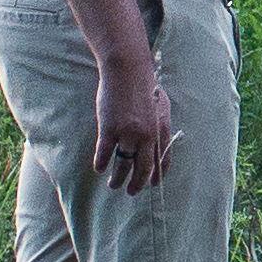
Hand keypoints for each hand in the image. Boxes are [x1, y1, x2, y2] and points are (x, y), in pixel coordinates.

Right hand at [91, 53, 180, 190]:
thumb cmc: (143, 84)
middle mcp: (147, 135)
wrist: (127, 70)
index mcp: (160, 129)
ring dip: (118, 178)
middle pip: (143, 168)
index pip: (162, 160)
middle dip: (138, 183)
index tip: (152, 184)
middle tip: (132, 192)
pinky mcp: (110, 129)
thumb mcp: (159, 105)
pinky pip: (105, 154)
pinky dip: (101, 164)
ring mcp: (128, 133)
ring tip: (114, 185)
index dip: (157, 175)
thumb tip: (156, 138)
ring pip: (123, 165)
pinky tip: (99, 169)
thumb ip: (158, 123)